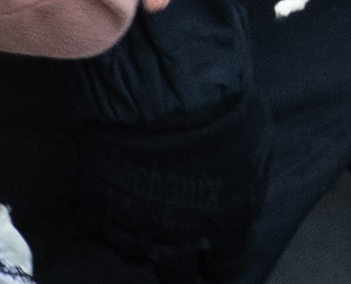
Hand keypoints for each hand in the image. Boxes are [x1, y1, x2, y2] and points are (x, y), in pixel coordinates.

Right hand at [69, 92, 270, 283]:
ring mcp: (132, 225)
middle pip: (176, 274)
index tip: (213, 255)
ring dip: (140, 238)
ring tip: (140, 216)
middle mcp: (178, 239)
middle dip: (179, 263)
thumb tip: (242, 190)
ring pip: (134, 254)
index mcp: (225, 227)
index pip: (225, 268)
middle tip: (176, 244)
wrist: (159, 85)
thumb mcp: (255, 145)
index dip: (218, 262)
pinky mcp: (95, 205)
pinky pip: (96, 228)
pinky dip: (103, 218)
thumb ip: (245, 182)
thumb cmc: (217, 106)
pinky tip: (110, 200)